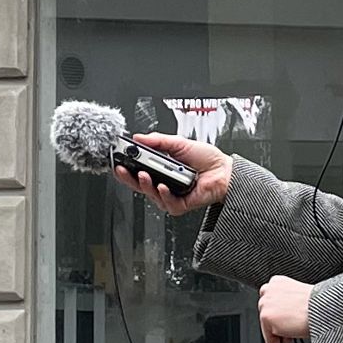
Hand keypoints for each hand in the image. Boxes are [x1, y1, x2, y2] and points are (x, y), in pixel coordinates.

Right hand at [118, 133, 232, 217]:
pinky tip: (163, 187)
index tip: (119, 161)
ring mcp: (171, 195)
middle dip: (128, 178)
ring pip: (151, 195)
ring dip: (146, 185)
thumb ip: (158, 141)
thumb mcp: (179, 143)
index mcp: (161, 170)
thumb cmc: (206, 158)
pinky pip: (168, 204)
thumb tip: (139, 138)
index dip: (127, 168)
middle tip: (122, 170)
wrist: (224, 169)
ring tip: (144, 175)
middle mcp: (164, 183)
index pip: (138, 171)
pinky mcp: (181, 205)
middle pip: (140, 185)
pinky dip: (165, 195)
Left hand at [257, 275, 311, 342]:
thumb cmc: (316, 304)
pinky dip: (280, 341)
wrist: (321, 308)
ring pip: (266, 327)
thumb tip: (281, 313)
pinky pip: (269, 340)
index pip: (269, 302)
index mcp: (276, 281)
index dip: (280, 312)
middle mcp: (268, 289)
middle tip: (293, 320)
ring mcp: (265, 303)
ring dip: (280, 330)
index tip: (290, 314)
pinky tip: (292, 331)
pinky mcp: (265, 316)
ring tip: (294, 324)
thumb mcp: (296, 295)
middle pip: (266, 314)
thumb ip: (284, 300)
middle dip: (278, 321)